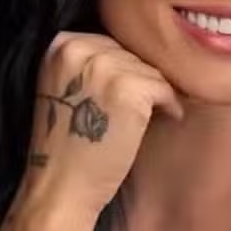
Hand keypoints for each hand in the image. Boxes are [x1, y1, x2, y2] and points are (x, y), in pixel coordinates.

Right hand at [16, 32, 182, 222]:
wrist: (61, 187)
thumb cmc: (68, 143)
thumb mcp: (66, 88)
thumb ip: (91, 63)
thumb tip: (139, 53)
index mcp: (61, 44)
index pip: (111, 43)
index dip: (125, 70)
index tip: (129, 93)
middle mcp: (79, 48)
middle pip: (132, 54)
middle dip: (141, 81)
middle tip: (142, 109)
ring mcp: (105, 67)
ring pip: (151, 70)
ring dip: (156, 95)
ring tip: (148, 118)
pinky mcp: (129, 89)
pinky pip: (165, 88)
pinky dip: (170, 107)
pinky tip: (163, 121)